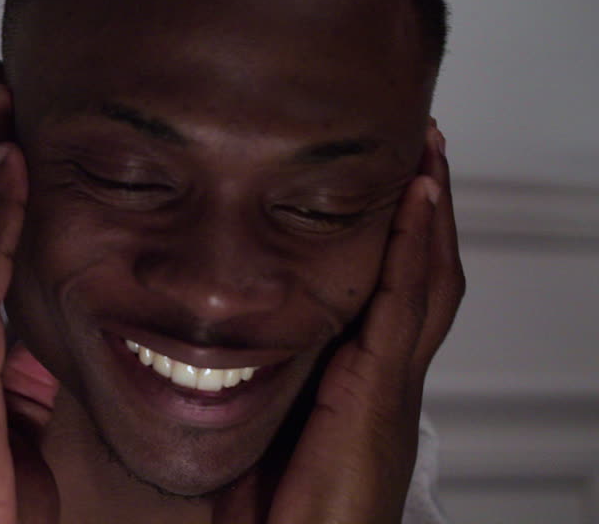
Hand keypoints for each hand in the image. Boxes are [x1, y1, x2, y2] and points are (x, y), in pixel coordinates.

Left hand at [220, 123, 464, 522]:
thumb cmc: (279, 515)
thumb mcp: (266, 430)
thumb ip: (255, 385)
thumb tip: (204, 347)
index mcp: (360, 386)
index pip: (391, 295)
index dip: (399, 240)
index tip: (393, 184)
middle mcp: (385, 379)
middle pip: (423, 276)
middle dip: (426, 211)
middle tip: (424, 147)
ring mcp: (388, 384)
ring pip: (426, 279)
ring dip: (429, 211)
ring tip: (427, 153)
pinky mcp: (378, 392)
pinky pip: (403, 305)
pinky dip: (414, 248)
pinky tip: (415, 200)